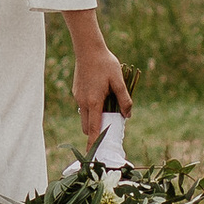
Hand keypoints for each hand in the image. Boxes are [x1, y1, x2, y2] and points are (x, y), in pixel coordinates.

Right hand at [69, 14, 130, 149]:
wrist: (88, 48)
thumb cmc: (106, 64)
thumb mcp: (119, 81)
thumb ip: (124, 100)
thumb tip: (127, 116)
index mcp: (94, 102)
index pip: (93, 129)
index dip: (94, 143)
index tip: (93, 155)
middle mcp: (83, 102)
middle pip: (87, 126)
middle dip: (95, 131)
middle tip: (109, 128)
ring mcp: (78, 96)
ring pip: (85, 116)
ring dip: (94, 118)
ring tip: (107, 106)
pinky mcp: (77, 91)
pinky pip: (84, 105)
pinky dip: (91, 107)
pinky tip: (100, 93)